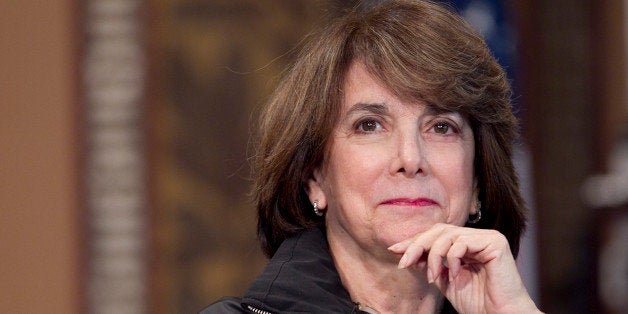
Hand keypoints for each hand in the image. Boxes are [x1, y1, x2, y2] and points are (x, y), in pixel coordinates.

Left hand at [388, 223, 540, 313]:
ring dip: (432, 256)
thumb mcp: (445, 281)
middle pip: (439, 230)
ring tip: (430, 277)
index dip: (414, 241)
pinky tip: (454, 276)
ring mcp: (487, 237)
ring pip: (447, 235)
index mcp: (466, 244)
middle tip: (403, 262)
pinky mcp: (495, 242)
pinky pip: (462, 243)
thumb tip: (407, 253)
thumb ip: (430, 265)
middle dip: (417, 245)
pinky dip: (452, 259)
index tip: (395, 250)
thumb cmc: (478, 303)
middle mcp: (477, 237)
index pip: (435, 235)